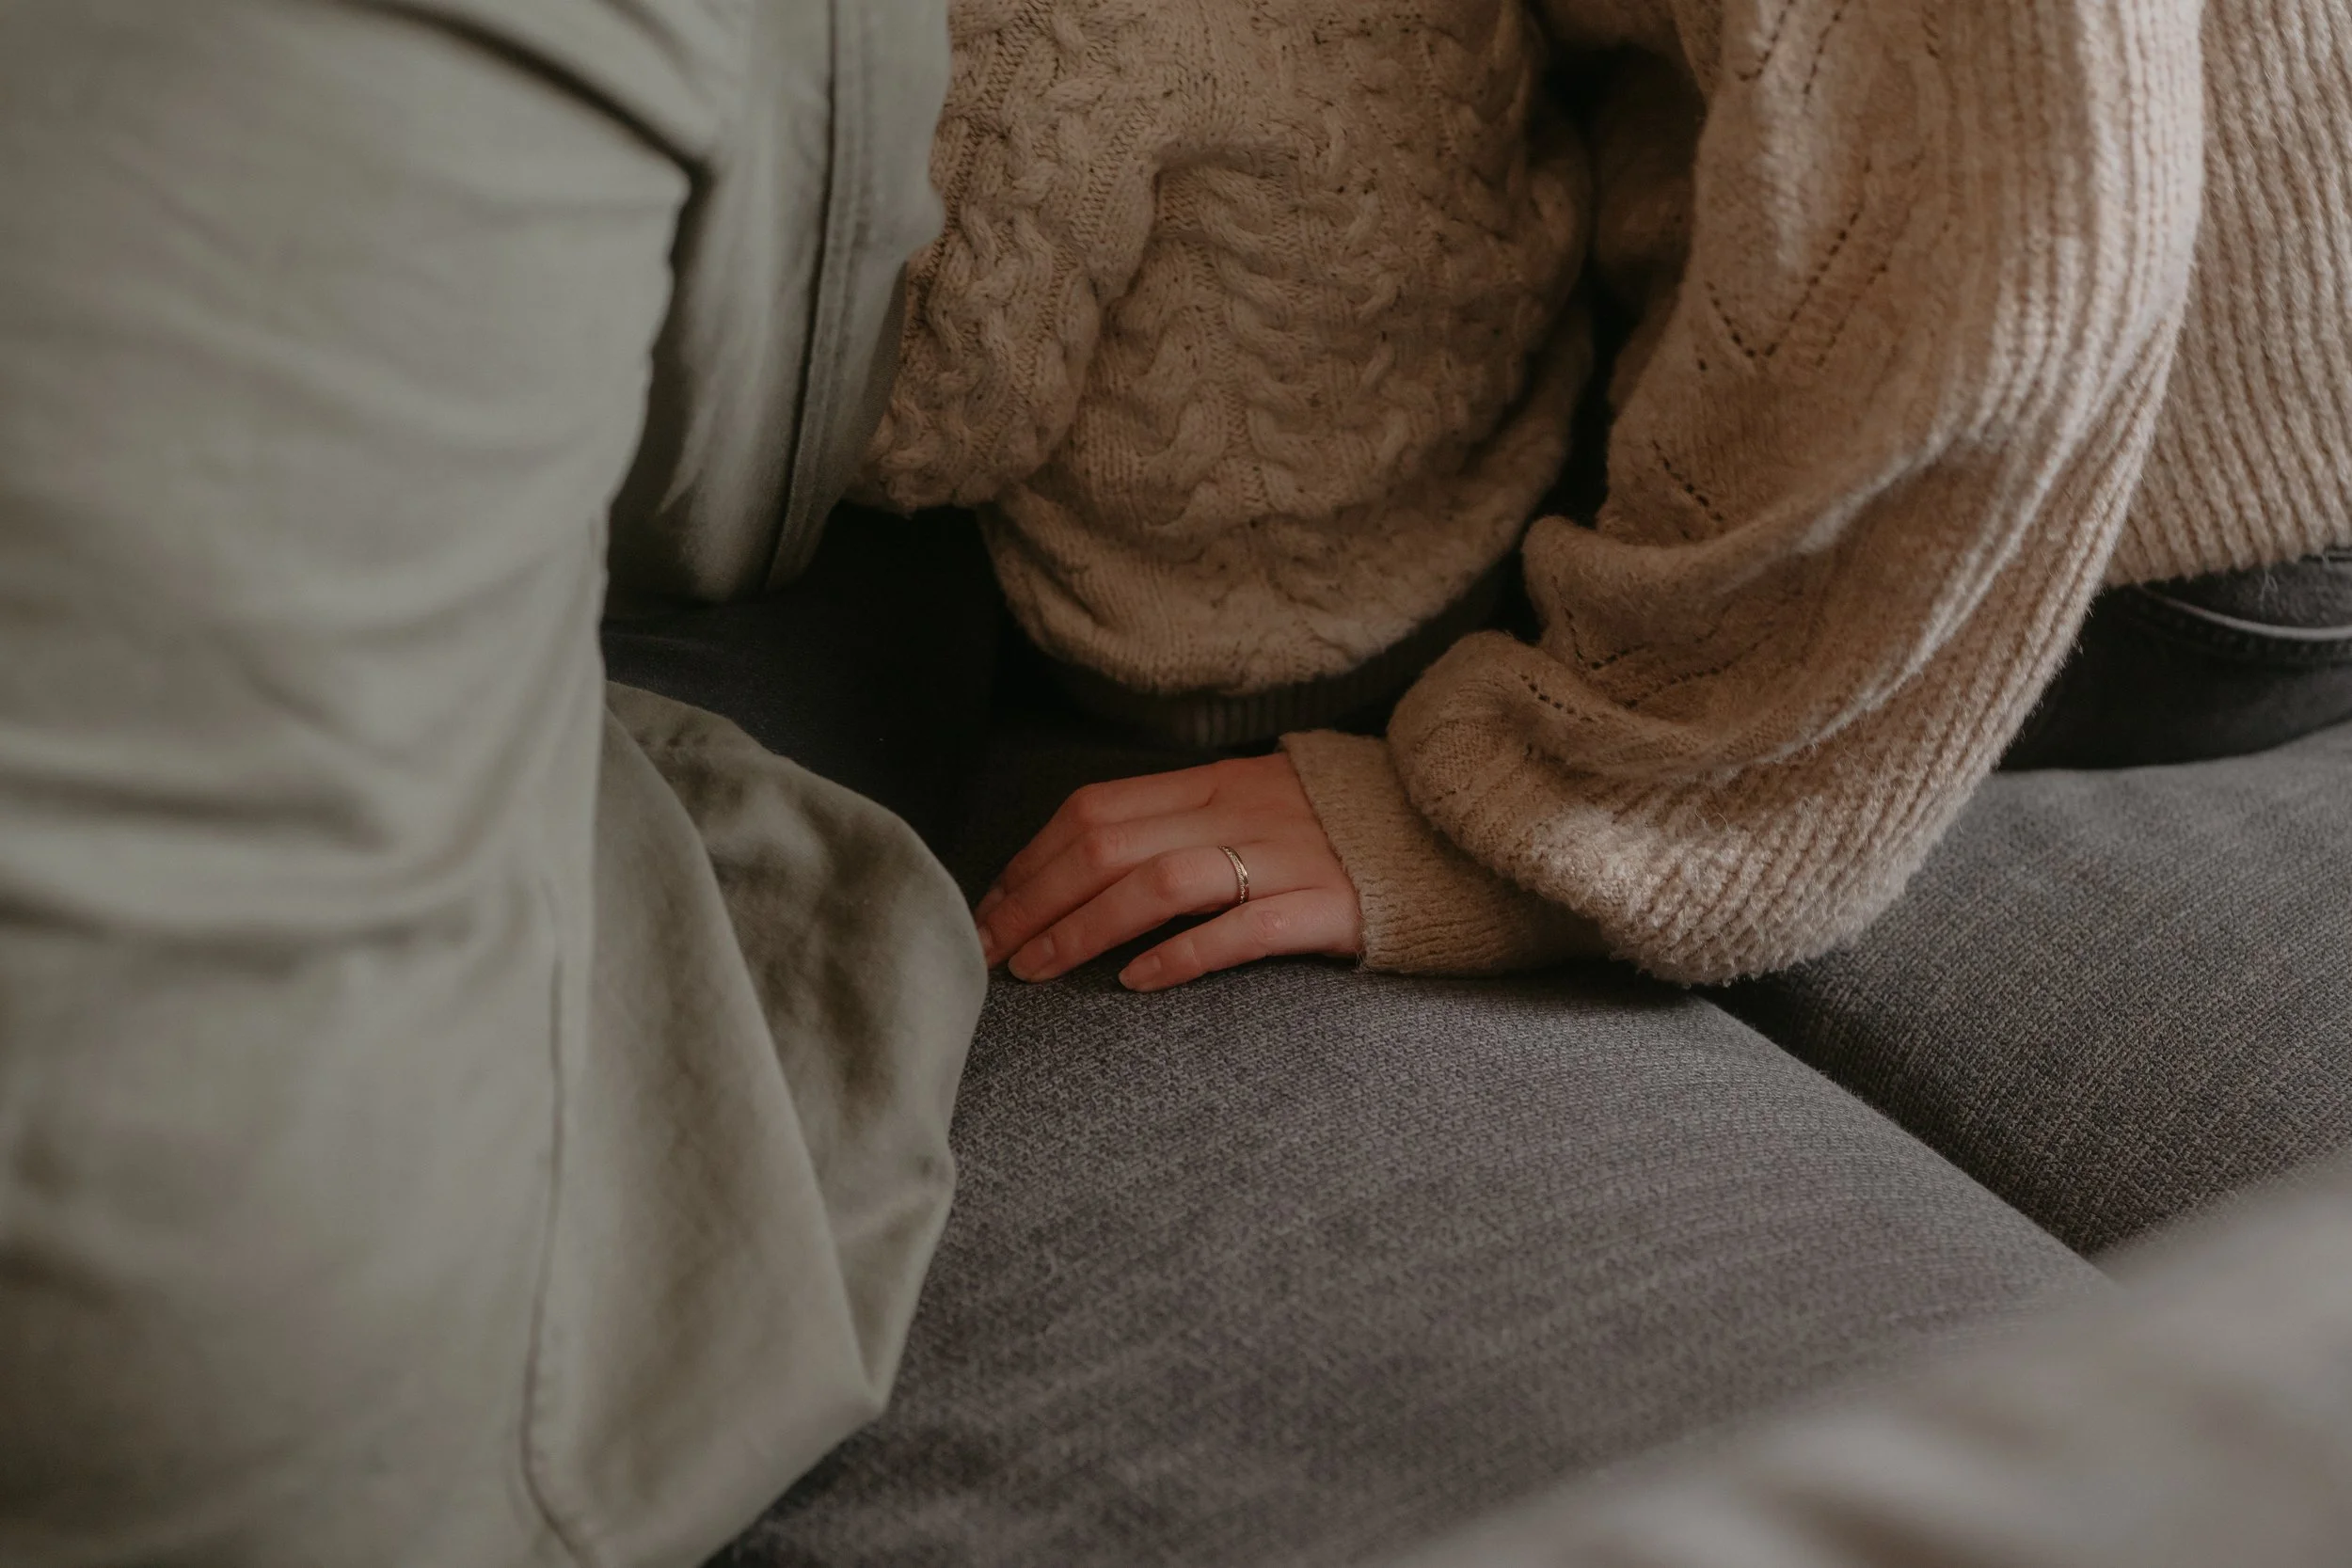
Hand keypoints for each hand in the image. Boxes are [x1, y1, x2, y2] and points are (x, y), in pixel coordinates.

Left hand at [975, 752, 1365, 990]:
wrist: (1449, 836)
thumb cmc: (1338, 833)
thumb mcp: (1255, 806)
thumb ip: (1184, 824)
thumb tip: (1088, 867)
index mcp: (1216, 783)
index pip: (1096, 809)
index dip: (1032, 860)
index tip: (991, 908)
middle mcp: (1241, 810)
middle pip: (1110, 845)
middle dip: (1036, 900)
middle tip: (991, 952)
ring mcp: (1285, 857)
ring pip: (1160, 881)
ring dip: (1084, 928)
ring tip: (1040, 970)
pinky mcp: (1327, 907)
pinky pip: (1242, 928)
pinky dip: (1181, 955)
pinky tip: (1137, 983)